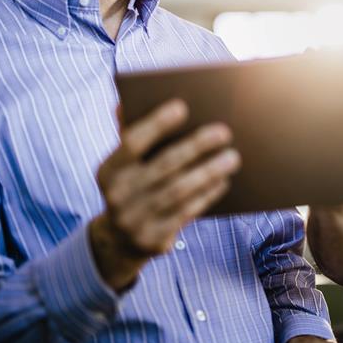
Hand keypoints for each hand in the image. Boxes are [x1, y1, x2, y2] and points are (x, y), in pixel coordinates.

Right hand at [90, 99, 239, 290]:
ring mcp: (134, 221)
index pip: (131, 143)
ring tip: (233, 156)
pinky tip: (224, 180)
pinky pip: (187, 212)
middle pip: (163, 166)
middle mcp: (118, 196)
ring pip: (179, 191)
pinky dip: (207, 194)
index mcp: (108, 171)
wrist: (121, 240)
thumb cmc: (134, 186)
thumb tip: (125, 102)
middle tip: (224, 131)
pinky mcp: (153, 240)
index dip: (156, 124)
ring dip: (209, 171)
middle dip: (196, 146)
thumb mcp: (125, 164)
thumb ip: (129, 133)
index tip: (182, 106)